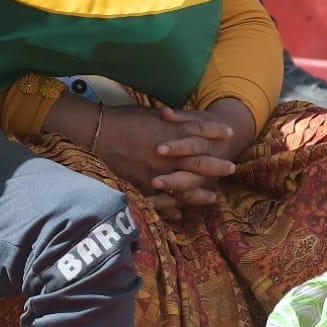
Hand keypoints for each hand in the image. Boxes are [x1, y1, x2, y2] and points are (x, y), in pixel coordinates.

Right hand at [108, 105, 237, 205]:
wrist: (95, 132)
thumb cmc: (122, 119)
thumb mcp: (149, 114)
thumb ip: (170, 121)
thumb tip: (187, 121)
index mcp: (167, 133)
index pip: (197, 131)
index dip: (214, 132)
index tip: (229, 134)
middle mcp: (164, 155)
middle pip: (196, 162)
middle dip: (216, 165)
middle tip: (231, 168)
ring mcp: (153, 172)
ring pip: (183, 186)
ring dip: (200, 192)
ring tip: (213, 196)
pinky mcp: (140, 185)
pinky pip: (160, 201)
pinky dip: (172, 208)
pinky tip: (182, 212)